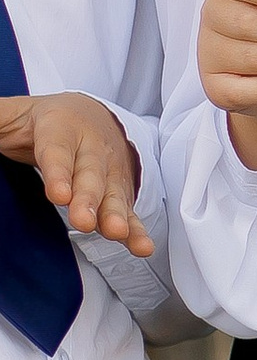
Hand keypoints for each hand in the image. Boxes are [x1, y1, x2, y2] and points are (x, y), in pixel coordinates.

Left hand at [0, 92, 151, 253]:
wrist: (90, 115)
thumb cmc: (43, 120)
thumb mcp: (12, 113)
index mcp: (62, 126)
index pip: (59, 151)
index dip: (60, 173)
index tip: (58, 195)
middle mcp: (93, 147)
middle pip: (92, 174)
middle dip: (90, 198)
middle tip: (85, 221)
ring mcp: (110, 170)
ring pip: (113, 194)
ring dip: (116, 215)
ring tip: (117, 234)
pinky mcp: (119, 190)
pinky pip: (128, 210)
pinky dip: (137, 228)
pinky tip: (140, 246)